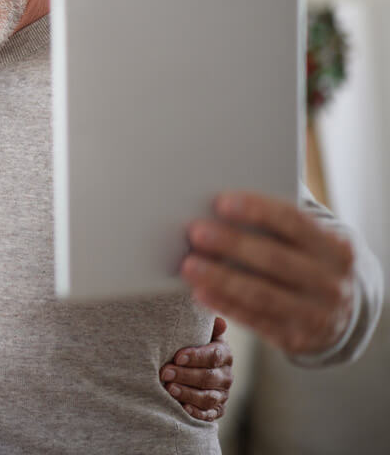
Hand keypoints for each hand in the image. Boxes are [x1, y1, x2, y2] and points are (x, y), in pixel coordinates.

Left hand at [161, 317, 233, 420]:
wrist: (196, 368)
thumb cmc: (193, 346)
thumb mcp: (200, 333)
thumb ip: (206, 326)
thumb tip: (219, 321)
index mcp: (224, 354)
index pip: (214, 355)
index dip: (196, 356)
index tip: (177, 357)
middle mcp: (226, 375)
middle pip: (208, 377)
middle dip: (185, 375)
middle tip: (165, 373)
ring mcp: (222, 394)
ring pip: (208, 397)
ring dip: (188, 393)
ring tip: (169, 389)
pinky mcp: (217, 410)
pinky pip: (209, 414)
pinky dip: (197, 412)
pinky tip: (183, 407)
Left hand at [181, 192, 355, 355]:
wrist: (346, 314)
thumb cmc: (310, 260)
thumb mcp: (313, 240)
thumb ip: (280, 219)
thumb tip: (229, 194)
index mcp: (336, 247)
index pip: (295, 222)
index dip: (258, 210)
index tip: (221, 202)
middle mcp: (331, 282)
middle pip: (275, 259)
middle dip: (232, 244)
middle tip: (195, 231)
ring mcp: (316, 314)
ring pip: (261, 294)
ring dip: (220, 279)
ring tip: (188, 265)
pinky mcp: (295, 339)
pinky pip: (255, 321)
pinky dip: (224, 305)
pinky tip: (199, 292)